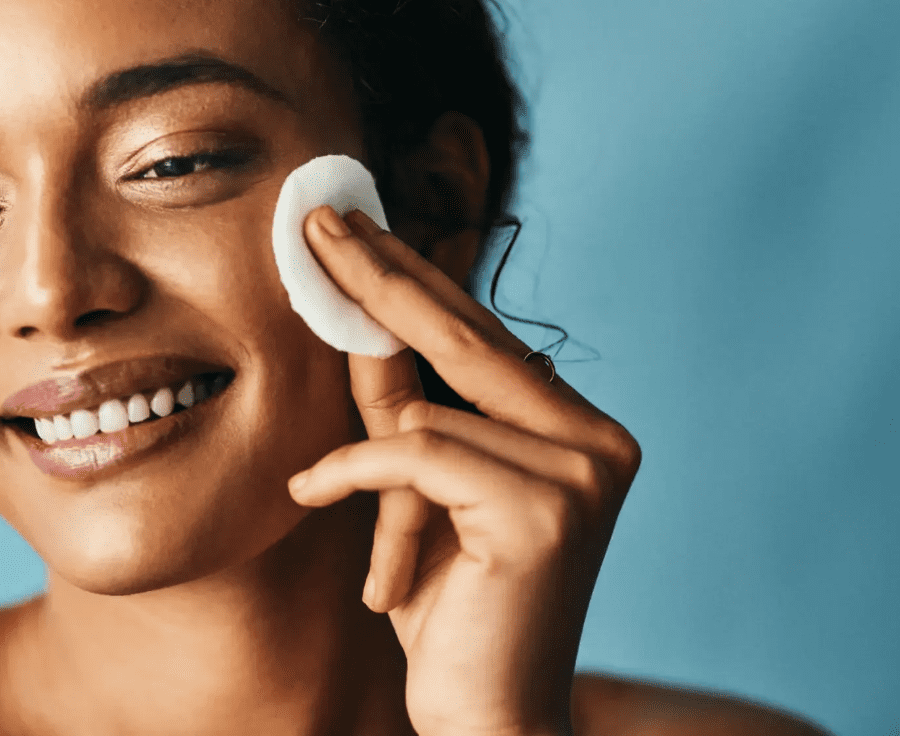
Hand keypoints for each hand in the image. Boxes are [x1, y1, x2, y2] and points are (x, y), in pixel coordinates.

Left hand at [288, 206, 640, 735]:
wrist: (486, 714)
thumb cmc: (449, 604)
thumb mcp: (416, 490)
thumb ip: (400, 407)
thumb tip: (356, 315)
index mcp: (580, 429)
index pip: (484, 335)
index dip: (413, 276)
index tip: (355, 226)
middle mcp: (599, 441)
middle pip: (466, 339)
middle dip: (380, 277)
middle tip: (317, 222)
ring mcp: (582, 474)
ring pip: (428, 413)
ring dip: (361, 456)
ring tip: (319, 489)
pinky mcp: (545, 512)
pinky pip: (414, 457)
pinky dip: (352, 473)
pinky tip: (310, 493)